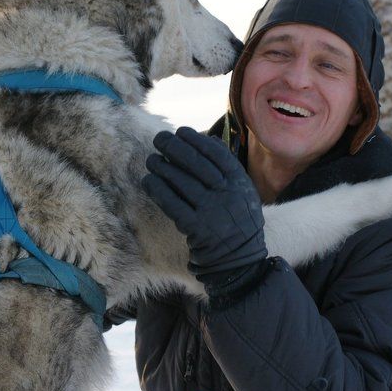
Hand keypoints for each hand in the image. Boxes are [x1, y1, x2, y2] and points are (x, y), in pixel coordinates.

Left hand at [142, 127, 267, 295]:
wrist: (239, 259)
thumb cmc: (237, 220)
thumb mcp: (243, 191)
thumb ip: (228, 166)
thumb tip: (209, 139)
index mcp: (239, 183)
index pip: (215, 154)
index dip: (196, 140)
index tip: (180, 131)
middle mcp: (227, 195)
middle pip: (195, 164)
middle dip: (174, 147)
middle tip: (159, 139)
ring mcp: (211, 212)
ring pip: (181, 182)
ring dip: (162, 167)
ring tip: (151, 160)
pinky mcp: (196, 228)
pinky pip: (172, 204)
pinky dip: (158, 190)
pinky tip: (148, 180)